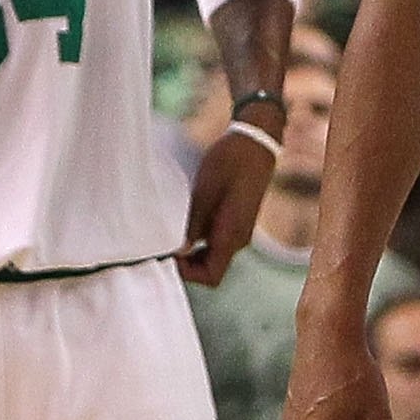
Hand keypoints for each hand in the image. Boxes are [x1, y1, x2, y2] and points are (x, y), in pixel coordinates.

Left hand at [178, 111, 277, 286]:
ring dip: (193, 251)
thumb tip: (179, 250)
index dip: (188, 274)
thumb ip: (192, 226)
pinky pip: (217, 241)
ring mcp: (239, 230)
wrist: (255, 143)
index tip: (169, 255)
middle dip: (187, 264)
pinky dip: (200, 239)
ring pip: (213, 255)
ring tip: (173, 231)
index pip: (211, 276)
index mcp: (231, 235)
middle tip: (165, 245)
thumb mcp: (204, 193)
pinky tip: (187, 219)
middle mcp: (238, 239)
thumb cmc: (230, 163)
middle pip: (211, 269)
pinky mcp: (237, 220)